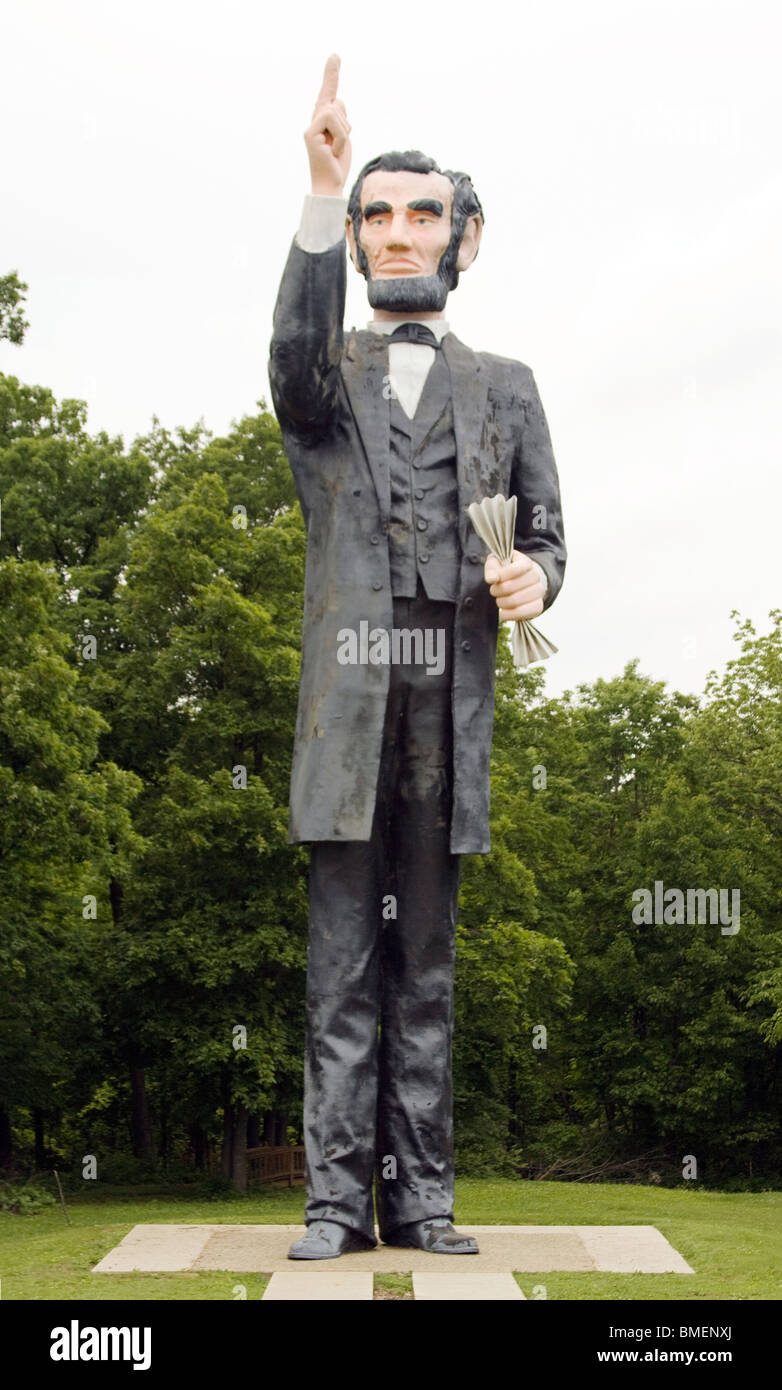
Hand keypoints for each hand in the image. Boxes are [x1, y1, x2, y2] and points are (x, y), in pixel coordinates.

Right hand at [304, 54, 351, 196]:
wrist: (330, 186)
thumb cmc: (338, 166)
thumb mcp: (344, 138)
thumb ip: (341, 120)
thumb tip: (337, 102)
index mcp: (323, 123)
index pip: (328, 95)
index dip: (331, 76)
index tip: (335, 56)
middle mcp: (314, 123)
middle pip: (334, 100)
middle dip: (336, 93)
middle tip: (336, 128)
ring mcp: (310, 128)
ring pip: (336, 111)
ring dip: (344, 133)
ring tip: (337, 151)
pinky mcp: (310, 134)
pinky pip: (334, 122)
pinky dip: (341, 138)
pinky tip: (334, 152)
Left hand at [484, 550, 543, 620]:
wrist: (520, 581)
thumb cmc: (505, 571)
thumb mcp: (496, 564)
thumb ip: (492, 569)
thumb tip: (492, 579)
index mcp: (526, 563)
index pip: (514, 569)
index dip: (501, 575)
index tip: (495, 579)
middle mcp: (536, 576)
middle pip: (510, 587)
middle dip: (497, 591)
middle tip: (494, 591)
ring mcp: (539, 592)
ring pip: (515, 601)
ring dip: (502, 603)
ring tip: (500, 600)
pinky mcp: (538, 606)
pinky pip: (524, 613)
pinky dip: (510, 615)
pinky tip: (504, 611)